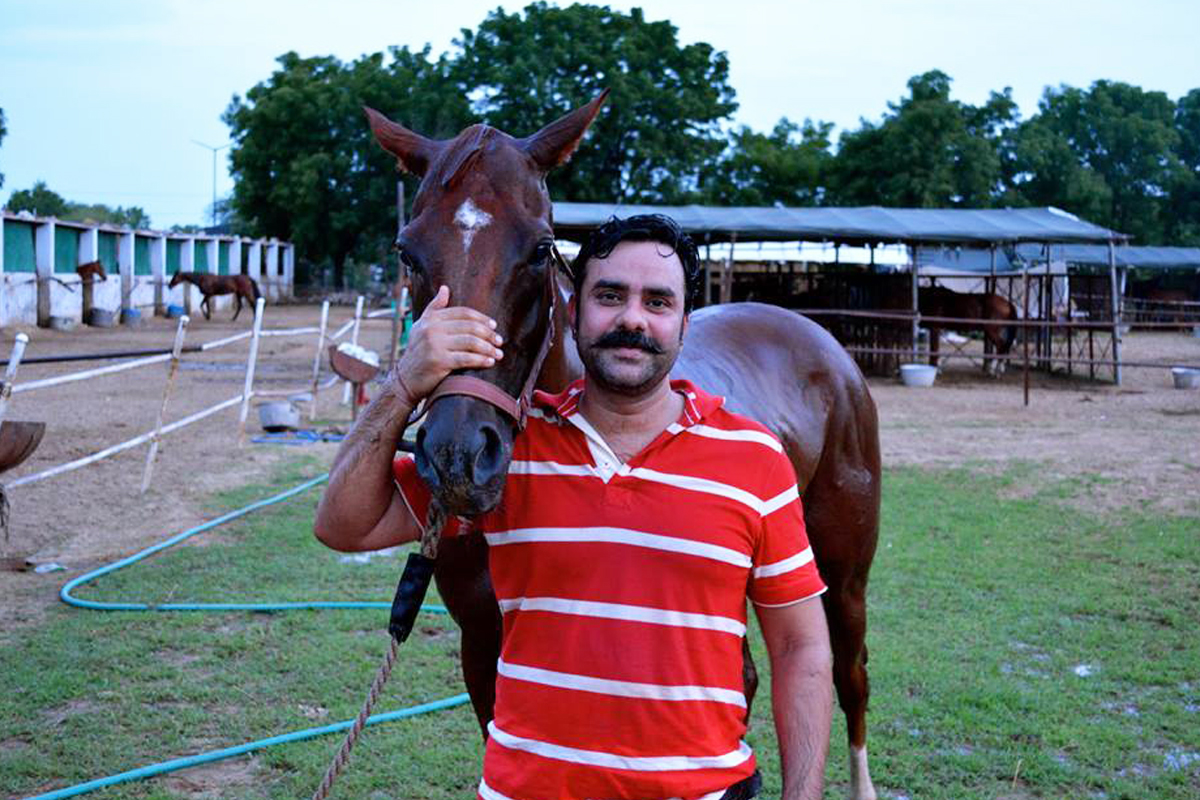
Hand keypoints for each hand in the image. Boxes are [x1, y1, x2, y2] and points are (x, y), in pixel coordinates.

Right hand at [392, 285, 503, 402]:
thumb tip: (445, 288)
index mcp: (431, 319)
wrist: (405, 380)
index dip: (481, 318)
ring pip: (470, 342)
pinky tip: (490, 362)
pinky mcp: (438, 361)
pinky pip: (466, 359)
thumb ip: (434, 308)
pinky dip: (481, 360)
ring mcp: (434, 345)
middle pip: (469, 327)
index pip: (463, 313)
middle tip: (499, 341)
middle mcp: (431, 329)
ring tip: (498, 353)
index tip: (494, 325)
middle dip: (488, 334)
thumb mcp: (421, 327)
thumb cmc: (417, 353)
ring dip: (488, 348)